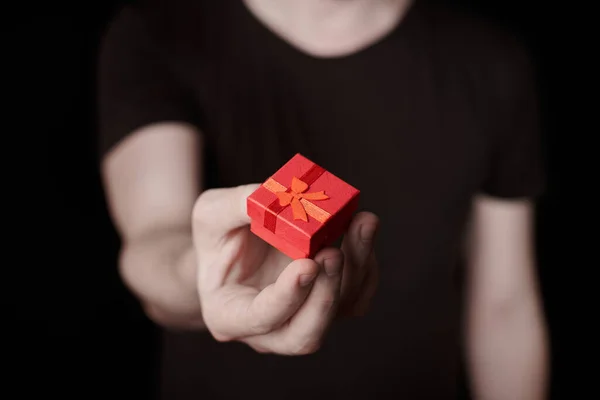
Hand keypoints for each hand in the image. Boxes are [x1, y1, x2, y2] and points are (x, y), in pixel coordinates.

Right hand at [193, 184, 378, 354]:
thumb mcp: (210, 214)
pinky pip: (357, 297)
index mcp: (229, 315)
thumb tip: (275, 195)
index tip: (307, 265)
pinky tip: (362, 231)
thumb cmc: (218, 236)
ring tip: (361, 223)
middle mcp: (269, 330)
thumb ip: (234, 207)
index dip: (287, 297)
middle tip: (334, 251)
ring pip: (339, 311)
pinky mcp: (330, 304)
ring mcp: (303, 319)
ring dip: (356, 269)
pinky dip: (366, 266)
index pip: (261, 319)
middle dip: (326, 294)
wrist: (236, 244)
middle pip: (305, 334)